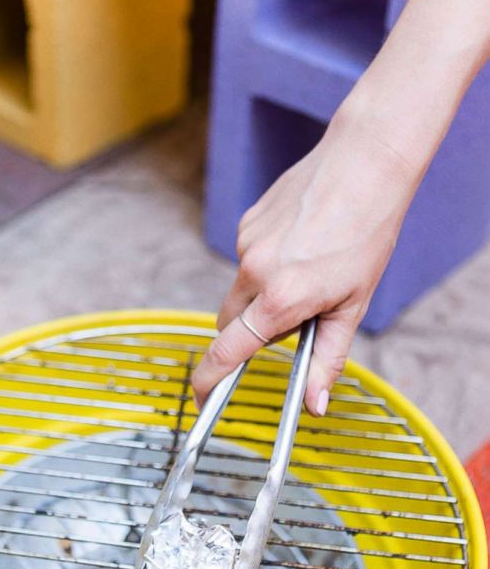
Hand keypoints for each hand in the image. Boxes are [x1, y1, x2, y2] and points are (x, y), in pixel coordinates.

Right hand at [191, 107, 417, 414]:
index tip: (201, 399)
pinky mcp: (247, 223)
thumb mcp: (353, 305)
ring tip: (309, 269)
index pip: (228, 351)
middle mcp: (255, 271)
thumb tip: (314, 405)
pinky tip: (301, 244)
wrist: (364, 164)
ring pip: (243, 290)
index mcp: (282, 298)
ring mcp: (247, 244)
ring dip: (264, 295)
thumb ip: (328, 359)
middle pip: (231, 324)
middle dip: (250, 332)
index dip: (209, 381)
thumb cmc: (367, 233)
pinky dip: (268, 264)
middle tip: (295, 318)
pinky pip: (249, 260)